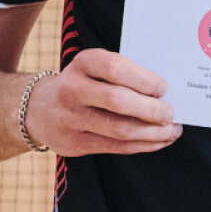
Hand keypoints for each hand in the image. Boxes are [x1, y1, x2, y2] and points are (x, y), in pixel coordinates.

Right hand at [29, 49, 178, 156]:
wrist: (38, 109)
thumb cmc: (83, 85)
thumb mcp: (94, 70)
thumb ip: (123, 76)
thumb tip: (166, 94)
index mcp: (82, 63)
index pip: (115, 68)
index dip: (143, 80)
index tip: (163, 89)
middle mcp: (72, 89)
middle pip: (118, 101)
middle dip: (152, 109)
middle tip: (171, 113)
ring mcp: (71, 119)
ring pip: (120, 129)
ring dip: (153, 132)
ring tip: (172, 130)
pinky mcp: (75, 144)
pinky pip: (117, 147)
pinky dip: (143, 145)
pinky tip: (159, 141)